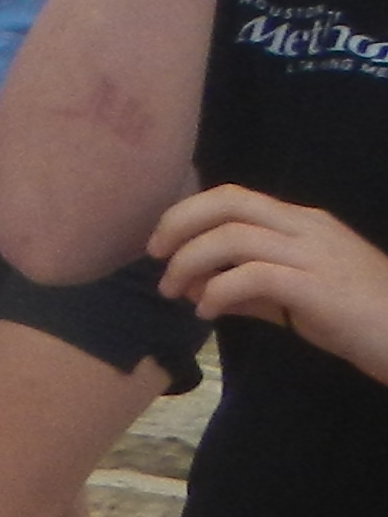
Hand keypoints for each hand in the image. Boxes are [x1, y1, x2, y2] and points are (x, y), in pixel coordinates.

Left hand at [151, 184, 387, 380]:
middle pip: (228, 203)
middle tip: (155, 257)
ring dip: (190, 262)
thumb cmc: (360, 319)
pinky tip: (207, 313)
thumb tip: (199, 291)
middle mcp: (307, 228)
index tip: (161, 243)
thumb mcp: (297, 299)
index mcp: (303, 223)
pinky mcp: (317, 287)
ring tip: (175, 292)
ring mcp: (314, 255)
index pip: (234, 197)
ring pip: (233, 237)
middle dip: (179, 224)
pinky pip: (252, 276)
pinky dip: (218, 292)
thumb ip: (249, 291)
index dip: (188, 213)